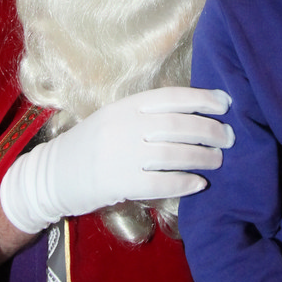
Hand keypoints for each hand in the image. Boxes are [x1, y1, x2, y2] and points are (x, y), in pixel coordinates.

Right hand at [0, 86, 233, 237]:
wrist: (52, 174)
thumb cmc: (90, 146)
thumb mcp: (114, 120)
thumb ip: (146, 116)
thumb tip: (193, 116)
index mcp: (124, 106)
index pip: (170, 97)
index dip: (201, 99)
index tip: (225, 103)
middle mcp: (123, 126)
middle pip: (177, 125)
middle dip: (209, 130)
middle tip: (229, 137)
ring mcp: (120, 155)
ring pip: (173, 153)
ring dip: (202, 156)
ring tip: (218, 159)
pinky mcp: (118, 183)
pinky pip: (160, 182)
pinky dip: (184, 182)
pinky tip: (199, 184)